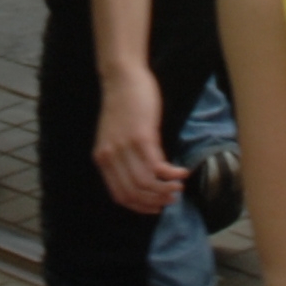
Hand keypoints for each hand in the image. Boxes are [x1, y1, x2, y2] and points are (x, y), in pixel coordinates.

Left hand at [93, 62, 184, 217]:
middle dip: (155, 202)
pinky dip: (172, 174)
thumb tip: (147, 176)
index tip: (156, 208)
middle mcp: (110, 157)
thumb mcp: (116, 136)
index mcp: (102, 158)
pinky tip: (182, 171)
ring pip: (146, 184)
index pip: (119, 195)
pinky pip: (157, 167)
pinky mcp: (141, 137)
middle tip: (172, 198)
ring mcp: (125, 148)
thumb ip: (124, 156)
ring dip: (165, 190)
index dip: (140, 206)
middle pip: (133, 194)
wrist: (122, 77)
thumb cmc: (122, 104)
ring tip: (179, 186)